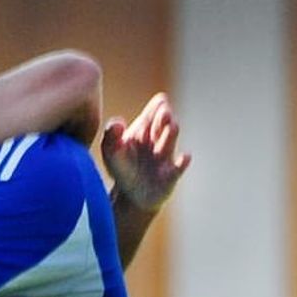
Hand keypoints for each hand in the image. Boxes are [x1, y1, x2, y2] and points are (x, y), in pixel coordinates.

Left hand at [101, 92, 191, 212]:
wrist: (130, 195)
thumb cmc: (122, 167)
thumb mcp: (111, 151)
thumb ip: (111, 135)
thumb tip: (118, 122)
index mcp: (143, 131)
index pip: (151, 115)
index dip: (156, 107)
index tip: (161, 100)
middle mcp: (157, 140)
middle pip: (162, 125)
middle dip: (164, 117)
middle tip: (164, 111)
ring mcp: (165, 157)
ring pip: (170, 142)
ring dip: (171, 133)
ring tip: (172, 125)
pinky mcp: (170, 176)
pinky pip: (177, 169)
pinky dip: (182, 163)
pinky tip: (185, 156)